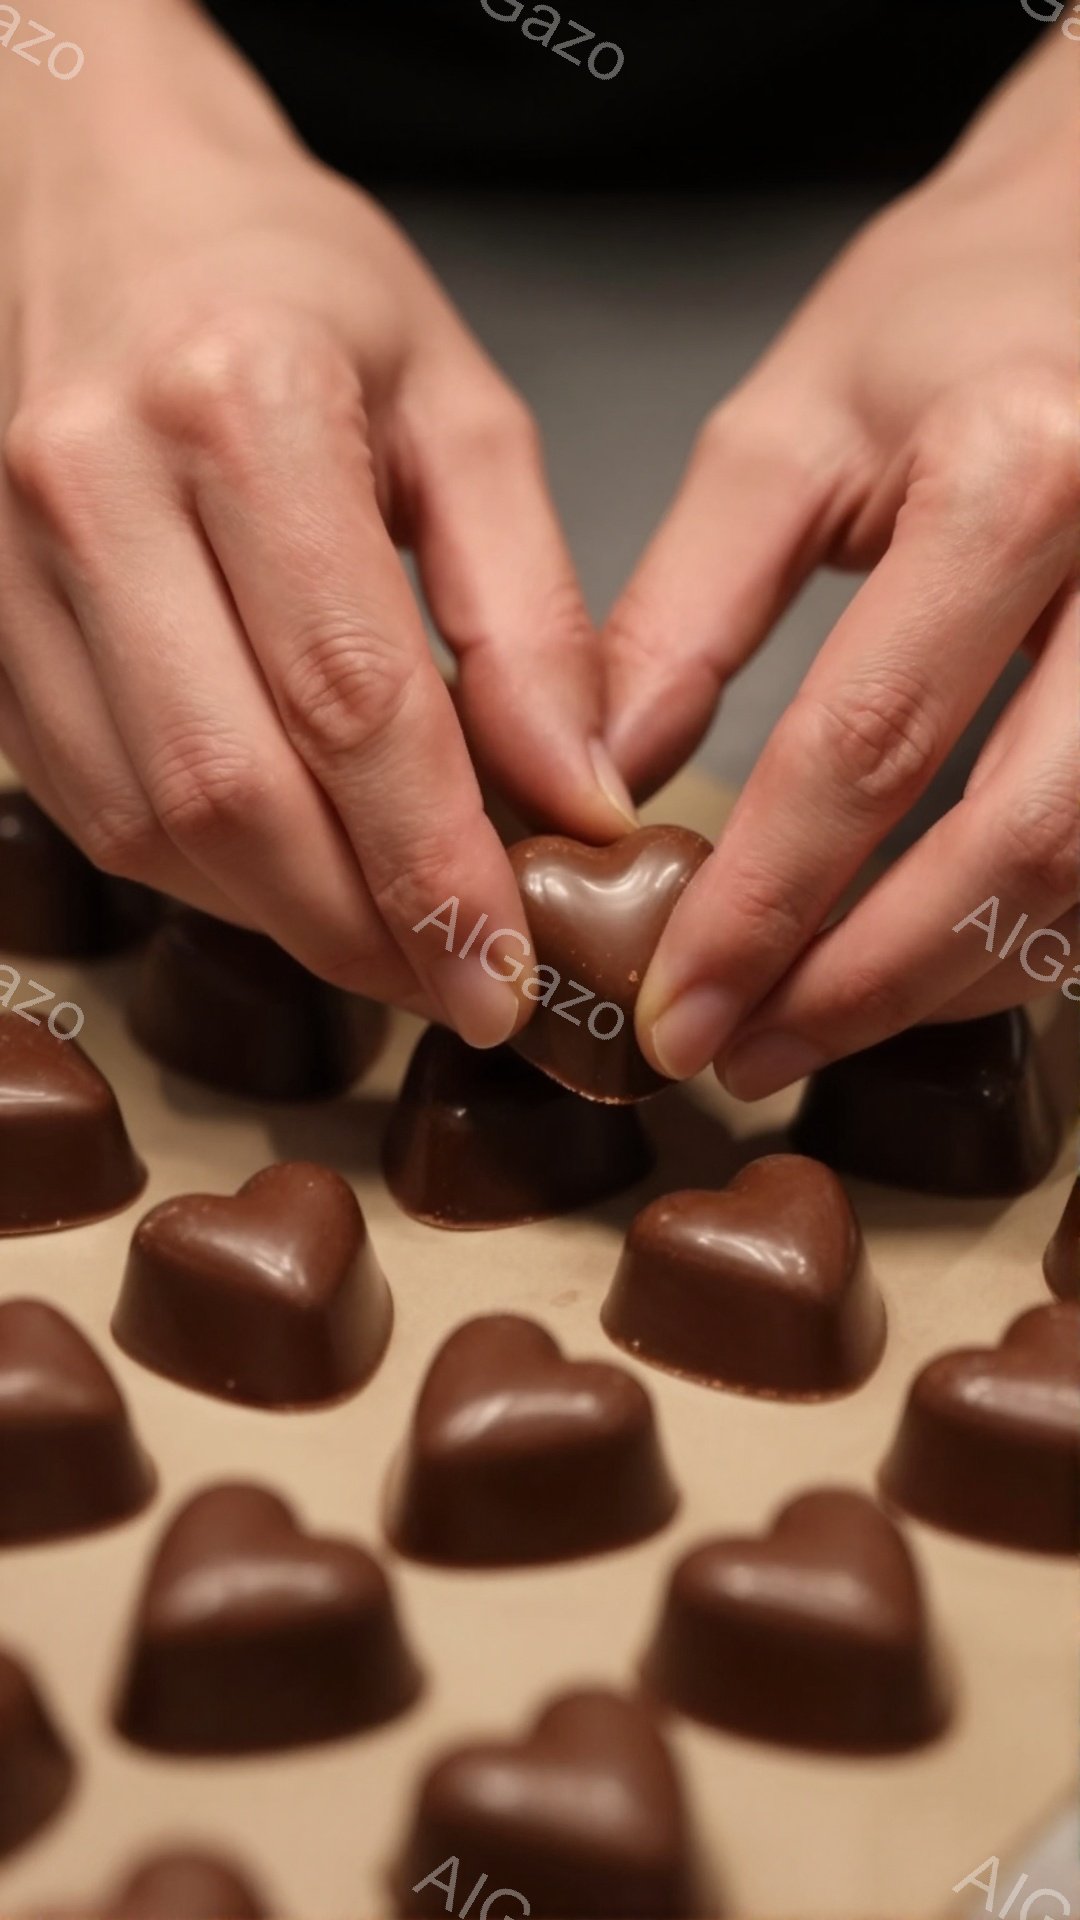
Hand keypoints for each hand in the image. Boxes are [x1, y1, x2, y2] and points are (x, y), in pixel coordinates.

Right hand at [0, 0, 631, 1044]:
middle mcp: (93, 489)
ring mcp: (7, 562)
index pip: (351, 702)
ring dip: (281, 915)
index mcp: (238, 411)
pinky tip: (290, 871)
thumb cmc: (293, 286)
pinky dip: (202, 869)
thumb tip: (576, 796)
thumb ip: (526, 608)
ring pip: (146, 821)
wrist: (99, 200)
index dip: (435, 867)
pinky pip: (90, 799)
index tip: (506, 972)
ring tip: (390, 935)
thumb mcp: (457, 408)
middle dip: (359, 927)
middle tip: (457, 985)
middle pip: (232, 792)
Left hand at [604, 38, 1078, 1096]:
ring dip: (953, 983)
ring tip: (816, 1026)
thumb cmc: (953, 319)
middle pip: (1016, 849)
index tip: (675, 1009)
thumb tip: (595, 787)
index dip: (764, 907)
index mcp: (1020, 476)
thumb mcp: (791, 430)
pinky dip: (1029, 935)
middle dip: (867, 986)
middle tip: (743, 1055)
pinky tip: (930, 962)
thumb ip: (685, 611)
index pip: (869, 747)